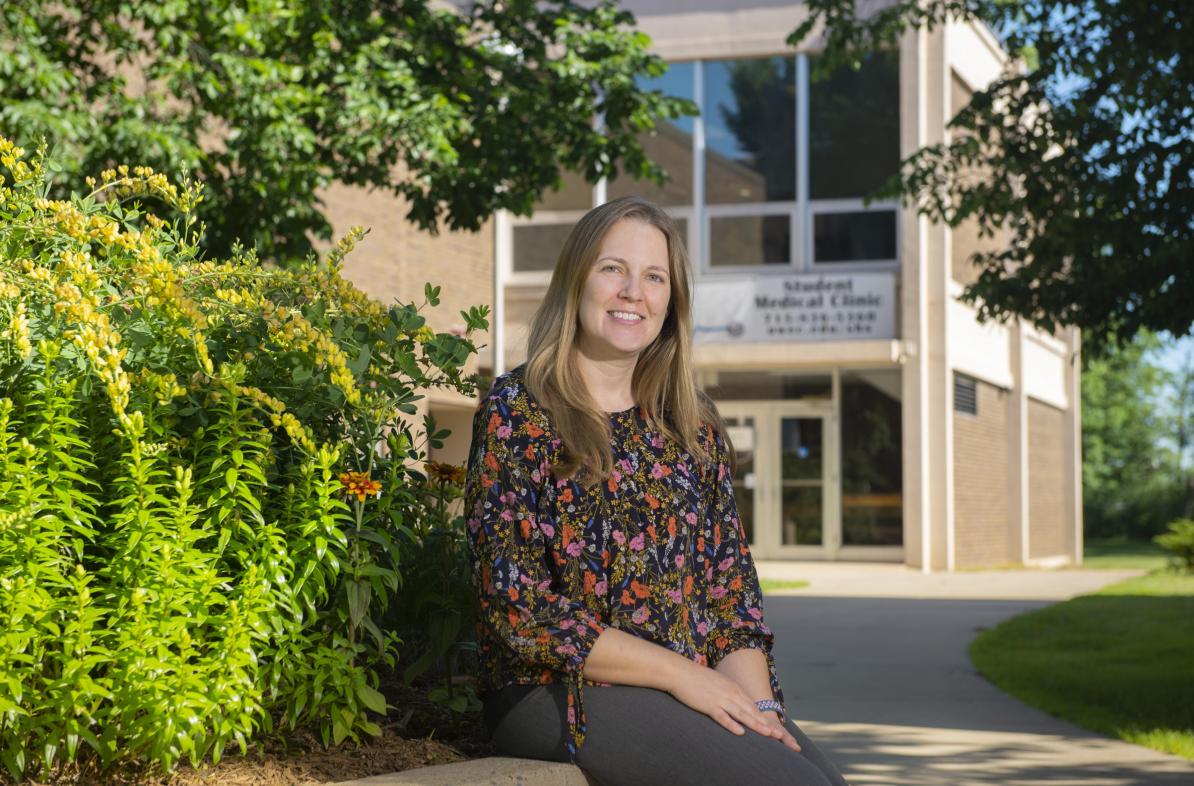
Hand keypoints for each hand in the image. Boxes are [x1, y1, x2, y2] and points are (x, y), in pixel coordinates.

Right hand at [666, 662, 799, 750]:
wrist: (680, 672)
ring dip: (756, 725)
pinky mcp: (709, 705)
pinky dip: (732, 725)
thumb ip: (726, 691)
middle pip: (751, 710)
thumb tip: (732, 699)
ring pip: (742, 714)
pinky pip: (723, 717)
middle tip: (778, 734)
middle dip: (765, 723)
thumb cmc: (696, 677)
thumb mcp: (717, 682)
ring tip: (768, 734)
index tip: (773, 726)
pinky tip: (741, 732)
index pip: (752, 705)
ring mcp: (720, 699)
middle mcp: (730, 693)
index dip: (763, 716)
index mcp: (733, 687)